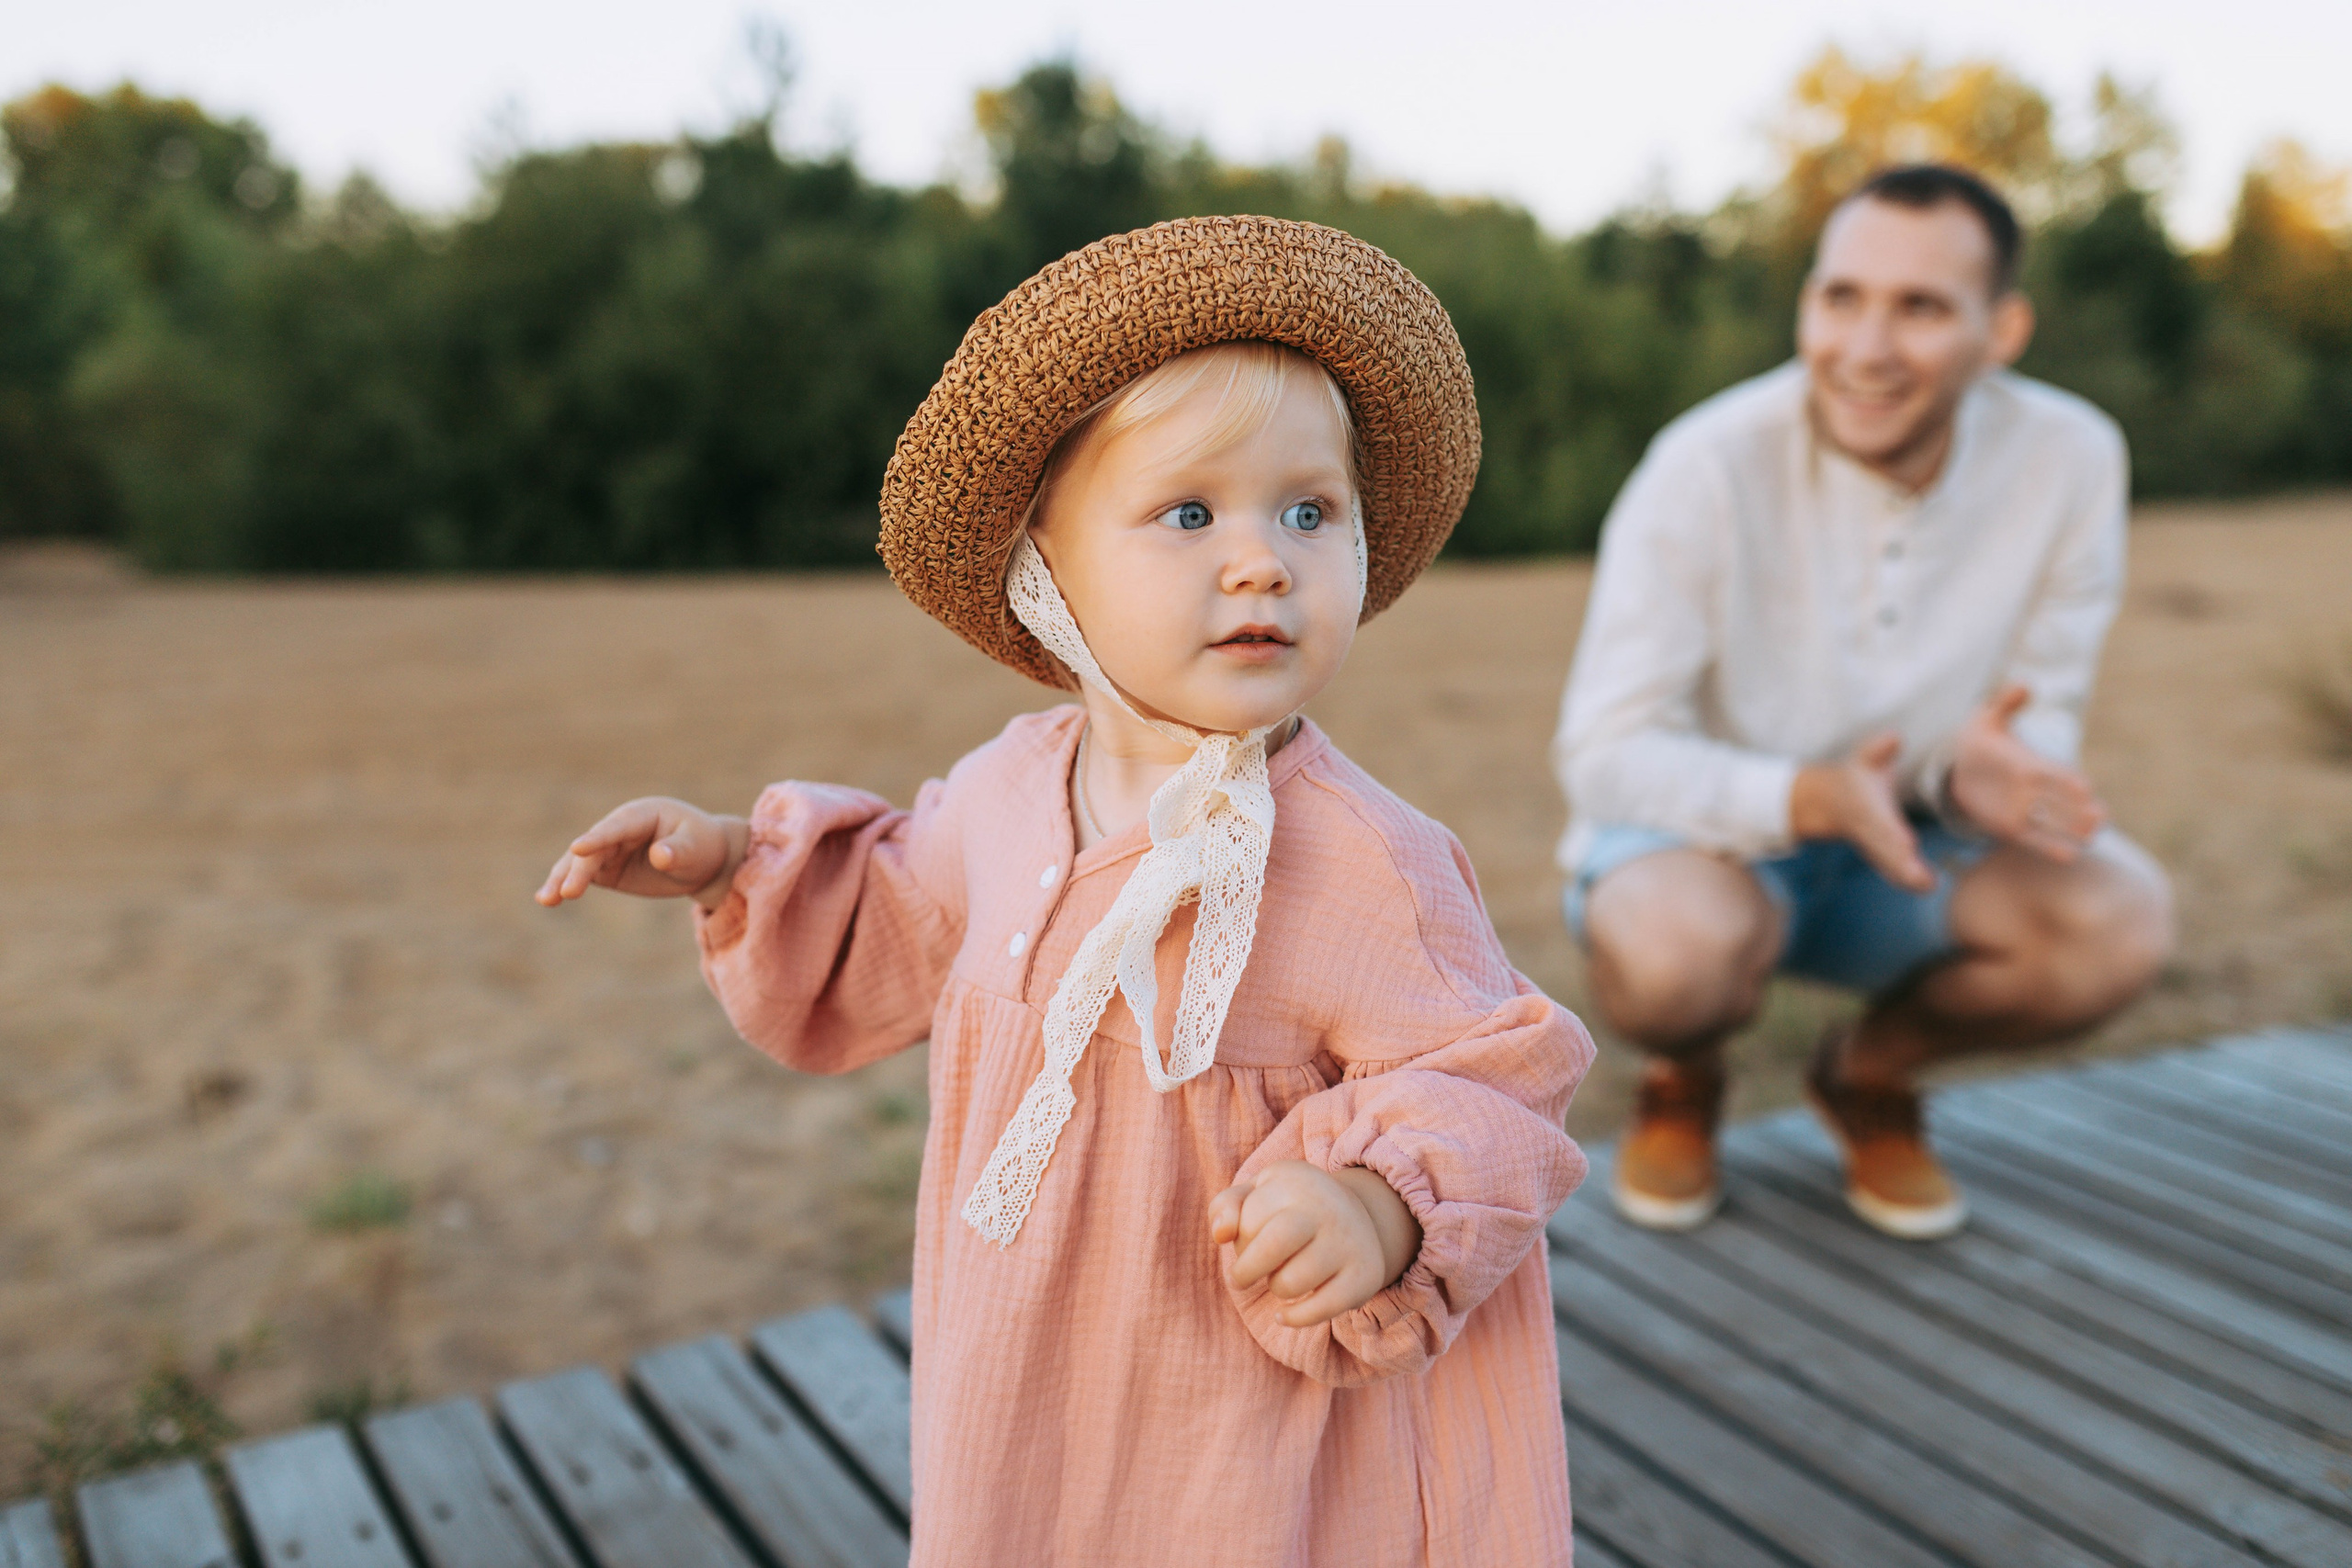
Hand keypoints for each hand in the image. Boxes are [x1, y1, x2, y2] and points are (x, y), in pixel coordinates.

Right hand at [535, 797, 748, 909]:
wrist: (703, 859)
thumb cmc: (701, 846)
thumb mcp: (696, 848)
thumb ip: (678, 851)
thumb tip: (659, 855)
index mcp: (642, 814)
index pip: (617, 827)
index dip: (598, 838)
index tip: (578, 848)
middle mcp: (619, 828)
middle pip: (594, 849)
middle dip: (580, 870)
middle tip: (569, 893)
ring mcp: (609, 848)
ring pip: (579, 862)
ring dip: (562, 879)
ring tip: (545, 900)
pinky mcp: (606, 868)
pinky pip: (582, 876)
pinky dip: (564, 886)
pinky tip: (547, 899)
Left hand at [1209, 1162, 1421, 1328]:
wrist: (1359, 1218)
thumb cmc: (1290, 1209)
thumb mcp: (1256, 1194)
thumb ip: (1225, 1208)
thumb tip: (1220, 1235)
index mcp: (1294, 1181)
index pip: (1249, 1219)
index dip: (1240, 1241)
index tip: (1246, 1243)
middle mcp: (1327, 1206)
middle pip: (1275, 1245)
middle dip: (1247, 1270)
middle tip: (1241, 1278)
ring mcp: (1349, 1242)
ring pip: (1292, 1282)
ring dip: (1276, 1288)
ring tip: (1281, 1279)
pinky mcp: (1364, 1276)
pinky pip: (1321, 1309)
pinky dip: (1295, 1318)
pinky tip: (1284, 1314)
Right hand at [1789, 733, 1934, 891]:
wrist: (1826, 803)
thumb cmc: (1856, 779)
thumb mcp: (1863, 760)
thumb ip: (1878, 751)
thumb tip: (1893, 738)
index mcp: (1867, 808)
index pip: (1880, 823)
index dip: (1892, 834)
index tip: (1908, 844)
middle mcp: (1870, 830)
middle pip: (1885, 851)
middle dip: (1902, 865)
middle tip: (1923, 879)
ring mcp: (1873, 846)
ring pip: (1889, 865)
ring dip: (1906, 877)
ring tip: (1928, 886)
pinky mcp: (1879, 855)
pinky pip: (1891, 870)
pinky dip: (1905, 880)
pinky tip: (1926, 887)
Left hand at [1948, 685, 2105, 861]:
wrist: (1961, 767)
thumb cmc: (1981, 739)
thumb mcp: (1988, 719)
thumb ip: (2004, 703)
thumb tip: (2023, 685)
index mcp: (2033, 763)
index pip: (2057, 772)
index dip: (2069, 780)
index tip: (2084, 787)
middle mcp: (2035, 789)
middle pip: (2064, 801)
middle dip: (2082, 809)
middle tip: (2100, 818)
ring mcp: (2025, 809)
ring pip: (2055, 822)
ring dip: (2073, 830)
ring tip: (2091, 837)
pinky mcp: (2011, 827)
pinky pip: (2034, 839)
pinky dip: (2051, 847)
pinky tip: (2070, 855)